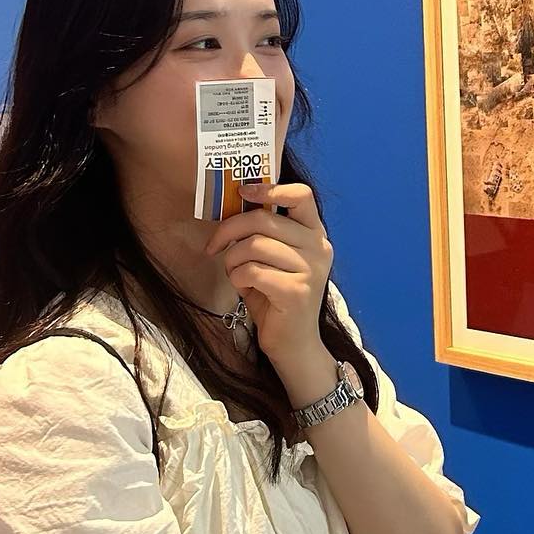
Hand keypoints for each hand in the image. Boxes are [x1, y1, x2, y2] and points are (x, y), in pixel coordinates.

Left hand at [202, 182, 334, 378]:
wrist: (294, 343)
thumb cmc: (277, 297)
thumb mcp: (273, 258)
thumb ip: (264, 233)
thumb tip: (233, 206)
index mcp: (315, 234)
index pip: (301, 196)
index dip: (270, 189)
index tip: (243, 192)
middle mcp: (319, 247)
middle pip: (264, 220)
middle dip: (229, 230)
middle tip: (214, 246)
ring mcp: (311, 270)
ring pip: (254, 246)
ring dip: (232, 259)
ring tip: (234, 272)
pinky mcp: (297, 291)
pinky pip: (252, 271)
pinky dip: (237, 277)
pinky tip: (242, 287)